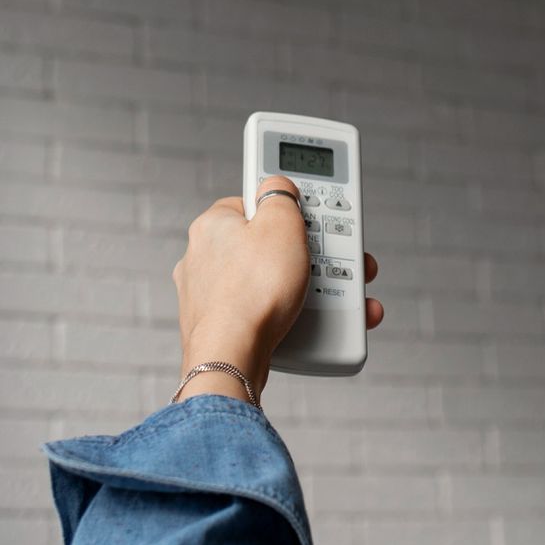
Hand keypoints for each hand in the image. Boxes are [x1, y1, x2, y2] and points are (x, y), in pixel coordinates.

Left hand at [173, 176, 384, 402]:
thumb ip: (281, 195)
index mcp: (213, 225)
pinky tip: (314, 324)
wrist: (232, 358)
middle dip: (309, 254)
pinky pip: (264, 314)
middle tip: (337, 261)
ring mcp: (211, 295)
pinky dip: (291, 317)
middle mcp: (204, 258)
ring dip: (307, 288)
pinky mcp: (223, 327)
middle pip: (267, 246)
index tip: (309, 217)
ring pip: (269, 282)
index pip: (255, 203)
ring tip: (339, 298)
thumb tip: (278, 186)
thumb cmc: (252, 293)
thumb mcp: (280, 223)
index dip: (288, 209)